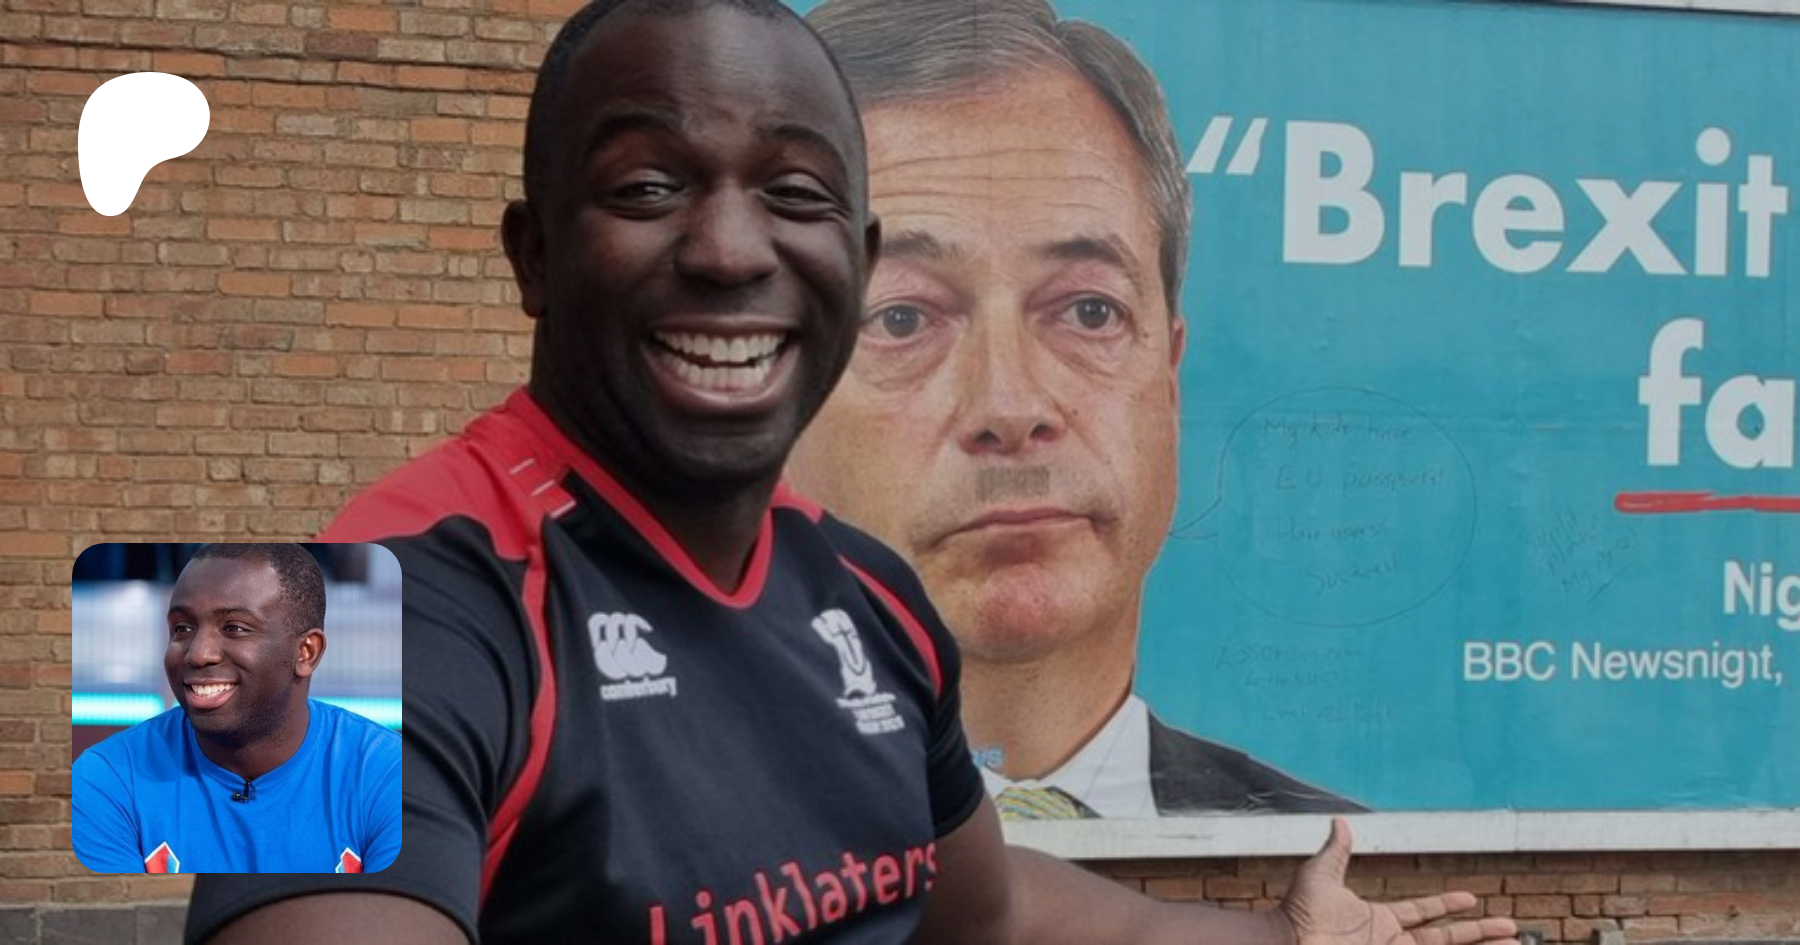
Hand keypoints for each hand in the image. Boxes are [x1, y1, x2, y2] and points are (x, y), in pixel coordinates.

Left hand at [1280, 818, 1519, 944]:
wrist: (1287, 942)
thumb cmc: (1297, 913)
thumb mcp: (1321, 876)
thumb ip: (1336, 851)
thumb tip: (1341, 822)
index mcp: (1380, 921)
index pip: (1422, 914)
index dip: (1446, 906)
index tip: (1471, 899)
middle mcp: (1391, 943)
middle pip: (1446, 940)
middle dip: (1479, 935)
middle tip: (1512, 929)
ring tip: (1515, 944)